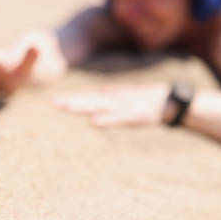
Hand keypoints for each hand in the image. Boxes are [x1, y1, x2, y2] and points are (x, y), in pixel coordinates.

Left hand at [53, 83, 170, 126]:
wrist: (167, 101)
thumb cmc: (144, 101)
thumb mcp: (125, 99)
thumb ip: (110, 97)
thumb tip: (99, 98)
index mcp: (110, 100)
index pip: (86, 99)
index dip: (70, 99)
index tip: (53, 100)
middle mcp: (112, 101)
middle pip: (88, 102)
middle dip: (71, 102)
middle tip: (53, 102)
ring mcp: (122, 108)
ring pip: (98, 107)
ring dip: (82, 107)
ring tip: (66, 107)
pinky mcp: (133, 116)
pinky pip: (117, 119)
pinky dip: (105, 121)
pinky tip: (93, 122)